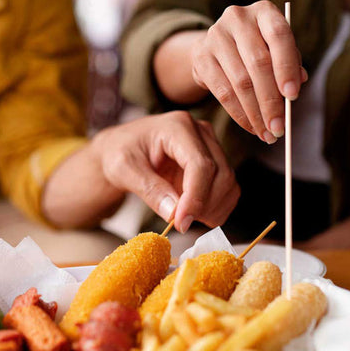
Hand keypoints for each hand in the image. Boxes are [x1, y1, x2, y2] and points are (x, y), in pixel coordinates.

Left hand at [89, 111, 238, 232]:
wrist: (124, 148)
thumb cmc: (120, 153)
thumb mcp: (123, 169)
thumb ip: (149, 189)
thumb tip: (174, 214)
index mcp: (177, 126)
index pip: (200, 164)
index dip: (195, 197)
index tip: (181, 222)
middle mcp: (201, 132)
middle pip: (221, 175)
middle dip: (204, 207)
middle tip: (179, 224)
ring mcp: (212, 146)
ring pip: (229, 184)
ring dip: (212, 210)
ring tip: (183, 217)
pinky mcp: (216, 162)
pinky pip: (229, 191)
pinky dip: (216, 209)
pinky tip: (193, 213)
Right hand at [190, 1, 306, 142]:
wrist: (218, 46)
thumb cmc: (258, 49)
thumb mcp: (277, 50)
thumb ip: (290, 63)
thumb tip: (297, 84)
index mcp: (264, 11)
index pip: (279, 36)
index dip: (287, 67)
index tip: (293, 97)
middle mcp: (238, 17)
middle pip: (258, 64)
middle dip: (271, 101)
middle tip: (280, 128)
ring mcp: (215, 35)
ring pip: (240, 82)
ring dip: (256, 113)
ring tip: (268, 133)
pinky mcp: (200, 56)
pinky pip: (222, 92)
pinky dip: (239, 114)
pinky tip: (251, 127)